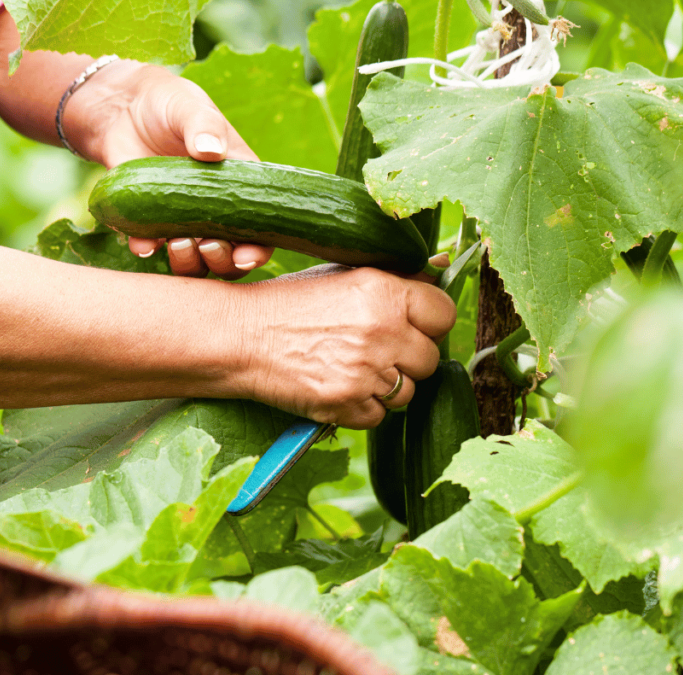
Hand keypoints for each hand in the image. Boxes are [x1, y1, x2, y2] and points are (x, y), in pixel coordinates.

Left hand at [65, 61, 273, 279]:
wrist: (121, 108)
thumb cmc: (169, 103)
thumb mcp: (190, 106)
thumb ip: (204, 125)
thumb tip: (211, 151)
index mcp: (239, 186)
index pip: (260, 229)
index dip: (258, 250)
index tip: (246, 256)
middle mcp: (214, 210)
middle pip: (229, 257)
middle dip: (222, 262)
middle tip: (207, 245)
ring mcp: (181, 219)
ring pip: (194, 262)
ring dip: (189, 264)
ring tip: (177, 244)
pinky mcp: (148, 220)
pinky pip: (150, 247)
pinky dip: (147, 250)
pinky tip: (143, 243)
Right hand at [236, 264, 455, 428]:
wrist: (239, 335)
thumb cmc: (289, 303)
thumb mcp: (341, 277)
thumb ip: (394, 279)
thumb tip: (443, 264)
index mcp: (384, 290)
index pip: (443, 313)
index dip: (428, 321)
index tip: (411, 325)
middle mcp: (382, 330)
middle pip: (429, 358)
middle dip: (407, 357)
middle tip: (373, 350)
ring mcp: (366, 371)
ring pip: (407, 392)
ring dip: (385, 386)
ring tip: (350, 367)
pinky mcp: (347, 404)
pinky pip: (378, 417)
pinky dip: (360, 408)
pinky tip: (335, 386)